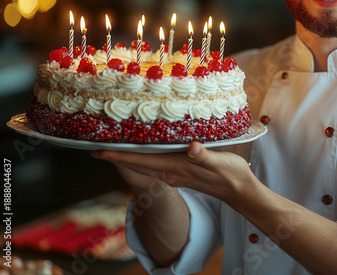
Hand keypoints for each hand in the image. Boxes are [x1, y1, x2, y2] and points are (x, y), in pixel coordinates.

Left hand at [93, 142, 252, 202]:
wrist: (239, 191)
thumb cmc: (231, 175)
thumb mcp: (219, 163)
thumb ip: (204, 157)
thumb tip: (191, 148)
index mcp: (177, 168)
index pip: (142, 162)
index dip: (120, 156)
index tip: (99, 151)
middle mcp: (172, 173)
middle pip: (139, 164)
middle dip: (118, 156)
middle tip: (97, 146)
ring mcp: (177, 174)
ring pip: (146, 164)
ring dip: (130, 156)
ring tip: (116, 145)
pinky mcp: (183, 171)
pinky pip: (157, 163)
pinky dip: (146, 156)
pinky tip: (147, 148)